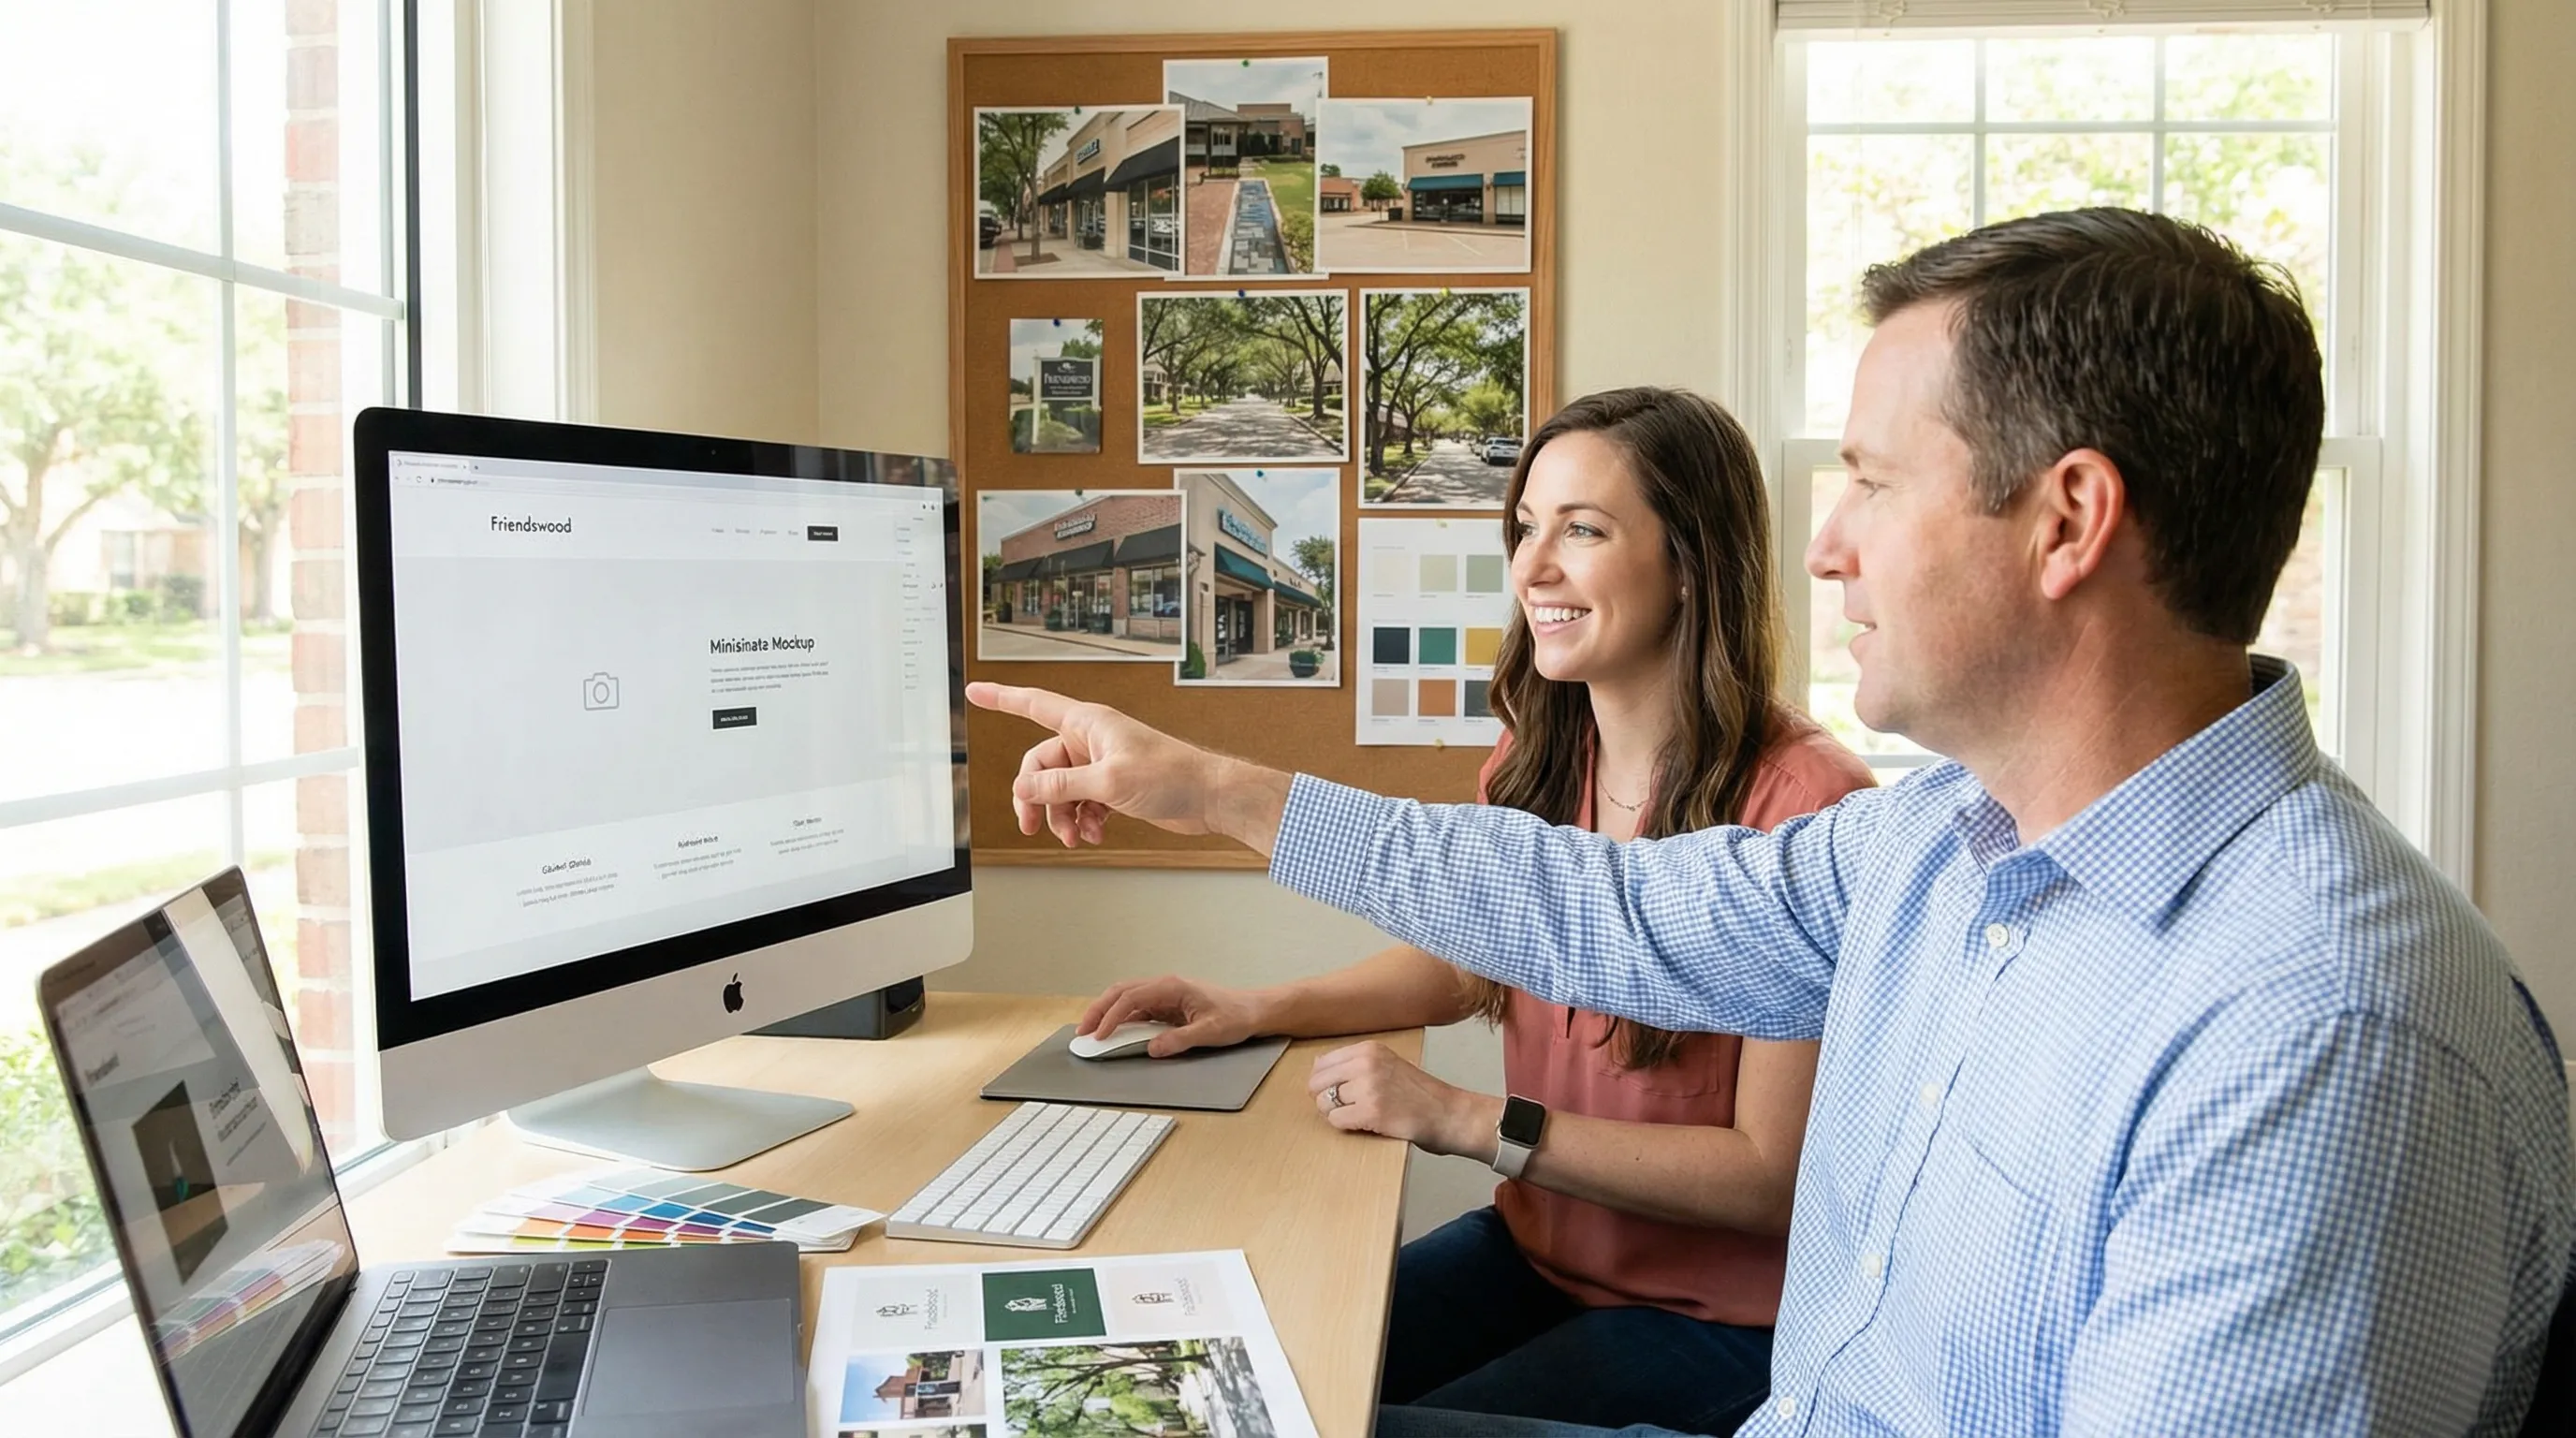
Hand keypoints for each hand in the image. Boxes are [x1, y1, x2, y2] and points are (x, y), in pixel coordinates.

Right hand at [967, 682, 1281, 848]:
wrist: (1209, 797)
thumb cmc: (1171, 775)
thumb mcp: (1108, 781)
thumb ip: (1062, 785)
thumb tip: (1026, 787)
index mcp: (1088, 723)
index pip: (1033, 704)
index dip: (1001, 697)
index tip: (975, 690)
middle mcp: (1092, 740)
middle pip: (1041, 764)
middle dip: (1035, 797)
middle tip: (1032, 827)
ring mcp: (1102, 763)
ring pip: (1060, 789)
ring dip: (1062, 815)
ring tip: (1074, 836)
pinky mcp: (1114, 786)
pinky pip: (1081, 802)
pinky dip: (1082, 820)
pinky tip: (1094, 834)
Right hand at [1078, 976, 1262, 1056]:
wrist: (1252, 1010)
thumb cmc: (1235, 1016)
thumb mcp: (1210, 1031)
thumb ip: (1180, 1039)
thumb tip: (1152, 1049)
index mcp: (1172, 987)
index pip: (1132, 998)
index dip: (1112, 1016)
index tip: (1100, 1035)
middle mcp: (1164, 986)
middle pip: (1121, 992)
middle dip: (1099, 1010)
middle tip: (1083, 1031)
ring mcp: (1164, 994)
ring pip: (1125, 998)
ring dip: (1106, 1013)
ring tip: (1091, 1032)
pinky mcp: (1166, 1005)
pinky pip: (1137, 1009)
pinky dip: (1120, 1018)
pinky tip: (1113, 1032)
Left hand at [1307, 1041, 1498, 1157]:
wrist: (1450, 1114)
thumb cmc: (1421, 1095)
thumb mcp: (1388, 1065)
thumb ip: (1355, 1063)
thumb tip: (1316, 1064)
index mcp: (1369, 1049)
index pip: (1322, 1063)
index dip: (1325, 1083)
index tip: (1340, 1093)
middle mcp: (1366, 1063)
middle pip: (1316, 1083)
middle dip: (1326, 1099)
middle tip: (1349, 1108)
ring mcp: (1368, 1087)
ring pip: (1323, 1103)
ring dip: (1336, 1115)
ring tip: (1360, 1116)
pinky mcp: (1371, 1112)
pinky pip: (1336, 1121)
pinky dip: (1346, 1127)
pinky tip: (1366, 1125)